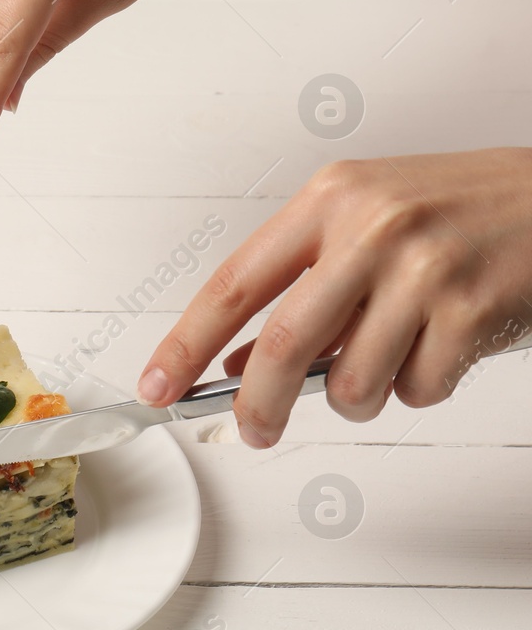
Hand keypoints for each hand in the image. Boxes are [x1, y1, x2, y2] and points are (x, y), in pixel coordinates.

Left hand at [138, 149, 531, 447]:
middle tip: (254, 430)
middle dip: (259, 405)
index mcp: (330, 200)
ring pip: (351, 382)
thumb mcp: (366, 226)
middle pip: (284, 345)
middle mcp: (371, 229)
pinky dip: (418, 387)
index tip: (158, 384)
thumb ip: (300, 289)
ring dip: (358, 396)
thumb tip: (232, 362)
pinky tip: (440, 347)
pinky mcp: (472, 310)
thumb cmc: (457, 213)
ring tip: (388, 361)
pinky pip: (415, 389)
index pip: (233, 284)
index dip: (185, 343)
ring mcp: (423, 269)